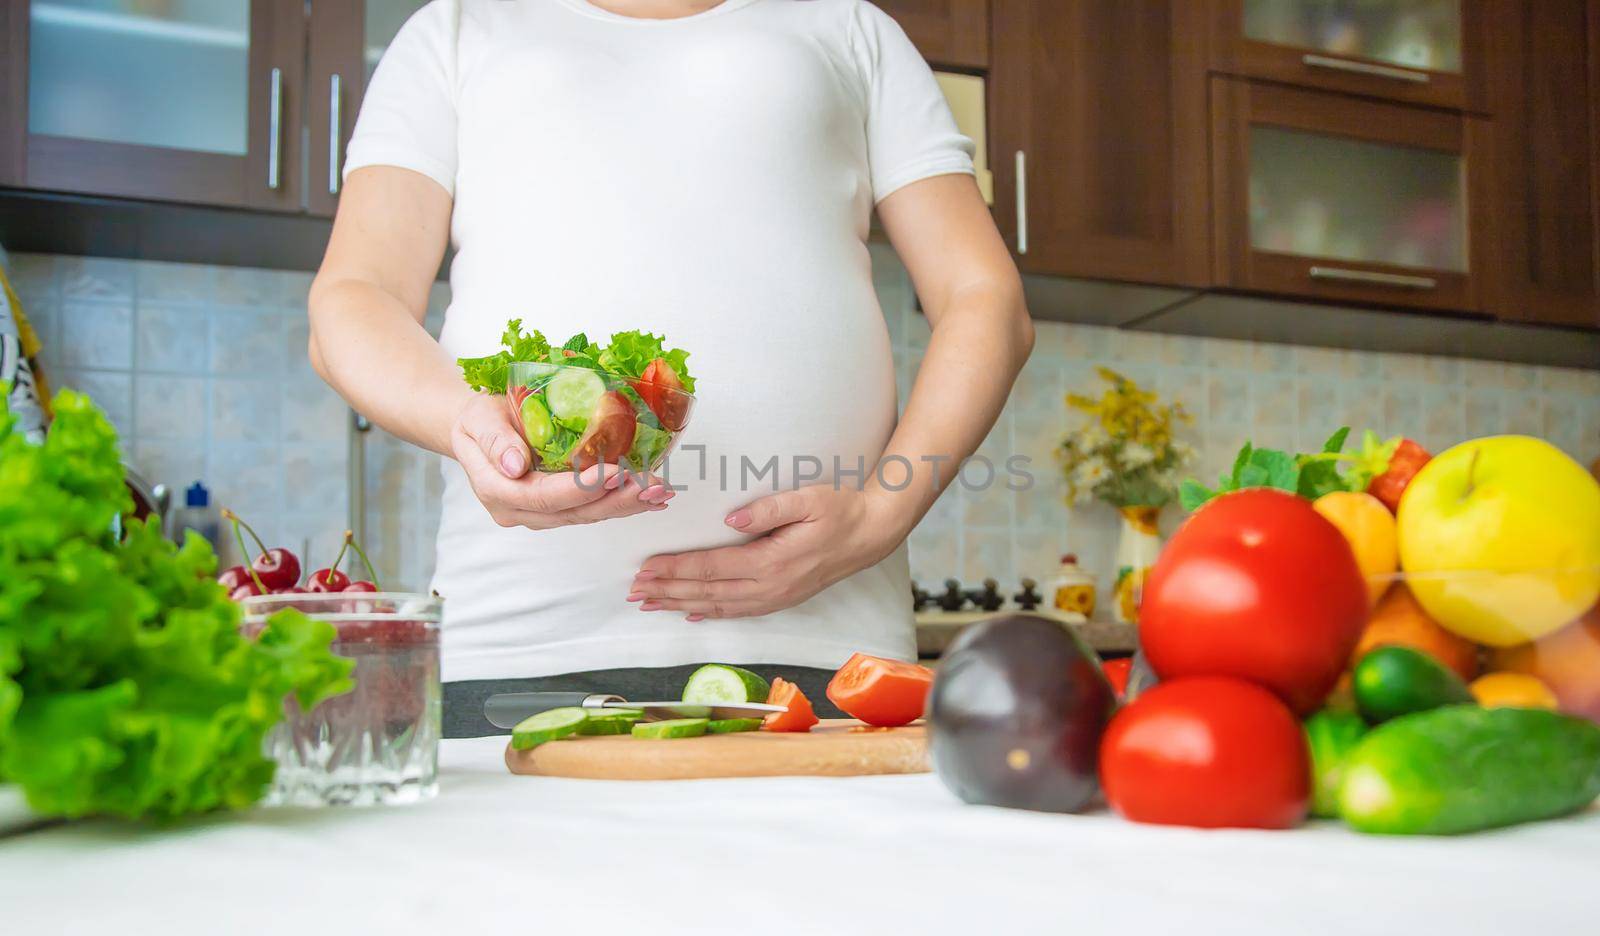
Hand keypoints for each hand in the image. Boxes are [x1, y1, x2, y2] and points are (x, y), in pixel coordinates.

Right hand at [450, 393, 671, 528]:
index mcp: (498, 491)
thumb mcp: (478, 419)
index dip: (580, 488)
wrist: (478, 430)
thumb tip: (515, 465)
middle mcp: (519, 511)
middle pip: (573, 512)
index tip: (614, 472)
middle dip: (615, 500)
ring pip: (587, 515)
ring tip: (659, 492)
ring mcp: (539, 513)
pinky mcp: (557, 508)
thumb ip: (495, 441)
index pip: (544, 496)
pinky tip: (649, 497)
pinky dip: (621, 502)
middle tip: (651, 487)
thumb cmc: (479, 419)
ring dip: (625, 504)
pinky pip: (591, 509)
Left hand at [628, 486, 905, 619]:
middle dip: (667, 592)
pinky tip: (691, 613)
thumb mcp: (808, 499)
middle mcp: (770, 586)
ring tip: (651, 604)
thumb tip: (732, 520)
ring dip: (681, 605)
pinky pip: (738, 612)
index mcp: (771, 561)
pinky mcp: (781, 599)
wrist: (872, 534)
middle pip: (707, 592)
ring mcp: (776, 597)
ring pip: (718, 606)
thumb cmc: (840, 510)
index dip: (675, 570)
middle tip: (634, 591)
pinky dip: (710, 613)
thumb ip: (769, 509)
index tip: (646, 568)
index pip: (711, 568)